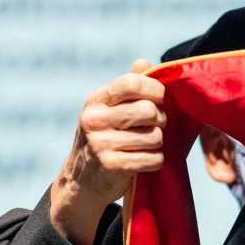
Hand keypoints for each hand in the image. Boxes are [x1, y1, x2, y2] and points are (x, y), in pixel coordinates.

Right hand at [51, 59, 165, 244]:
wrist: (83, 182)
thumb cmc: (104, 140)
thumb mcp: (110, 111)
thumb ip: (129, 88)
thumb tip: (143, 62)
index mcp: (96, 100)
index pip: (131, 84)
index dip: (155, 89)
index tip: (161, 98)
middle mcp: (95, 119)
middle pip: (148, 111)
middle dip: (160, 120)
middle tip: (156, 126)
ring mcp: (101, 143)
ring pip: (154, 137)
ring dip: (157, 143)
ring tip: (147, 145)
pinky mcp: (112, 166)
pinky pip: (153, 159)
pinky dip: (155, 161)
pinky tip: (144, 161)